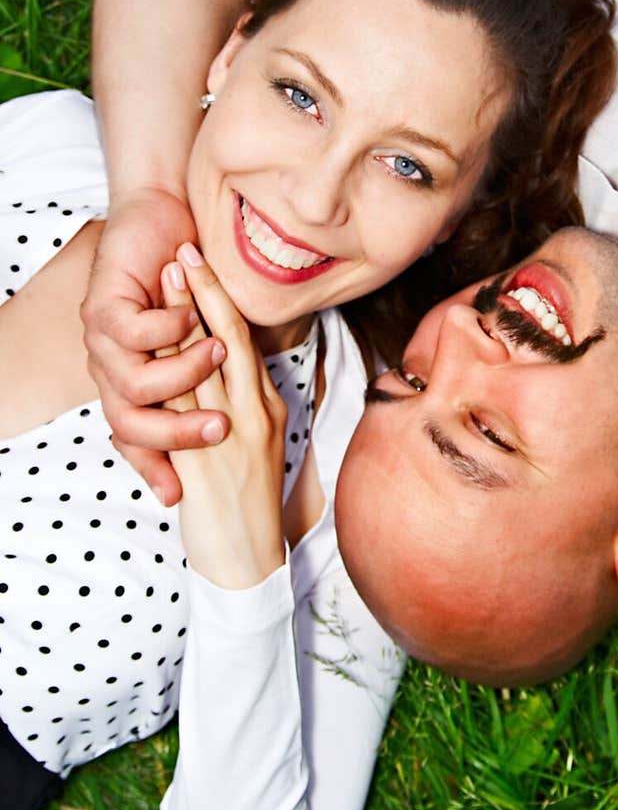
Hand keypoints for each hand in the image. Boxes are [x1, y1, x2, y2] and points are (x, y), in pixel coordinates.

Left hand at [80, 187, 229, 505]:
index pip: (137, 438)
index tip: (181, 495)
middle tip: (219, 434)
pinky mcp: (103, 308)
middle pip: (132, 424)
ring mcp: (101, 342)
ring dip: (182, 374)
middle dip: (177, 436)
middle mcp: (108, 369)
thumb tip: (235, 412)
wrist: (155, 211)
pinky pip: (136, 334)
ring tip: (217, 358)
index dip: (155, 469)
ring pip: (135, 385)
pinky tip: (191, 317)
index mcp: (129, 381)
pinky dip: (168, 328)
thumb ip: (206, 374)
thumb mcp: (196, 335)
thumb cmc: (186, 276)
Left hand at [160, 244, 287, 588]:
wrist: (249, 561)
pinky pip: (183, 401)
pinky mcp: (201, 459)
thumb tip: (233, 370)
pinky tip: (159, 334)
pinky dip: (172, 364)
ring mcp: (228, 435)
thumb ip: (246, 406)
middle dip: (205, 293)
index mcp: (266, 409)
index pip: (247, 344)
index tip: (207, 264)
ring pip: (204, 360)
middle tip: (187, 248)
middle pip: (228, 339)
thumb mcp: (260, 444)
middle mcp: (249, 415)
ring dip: (184, 314)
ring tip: (171, 272)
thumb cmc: (251, 507)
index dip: (225, 302)